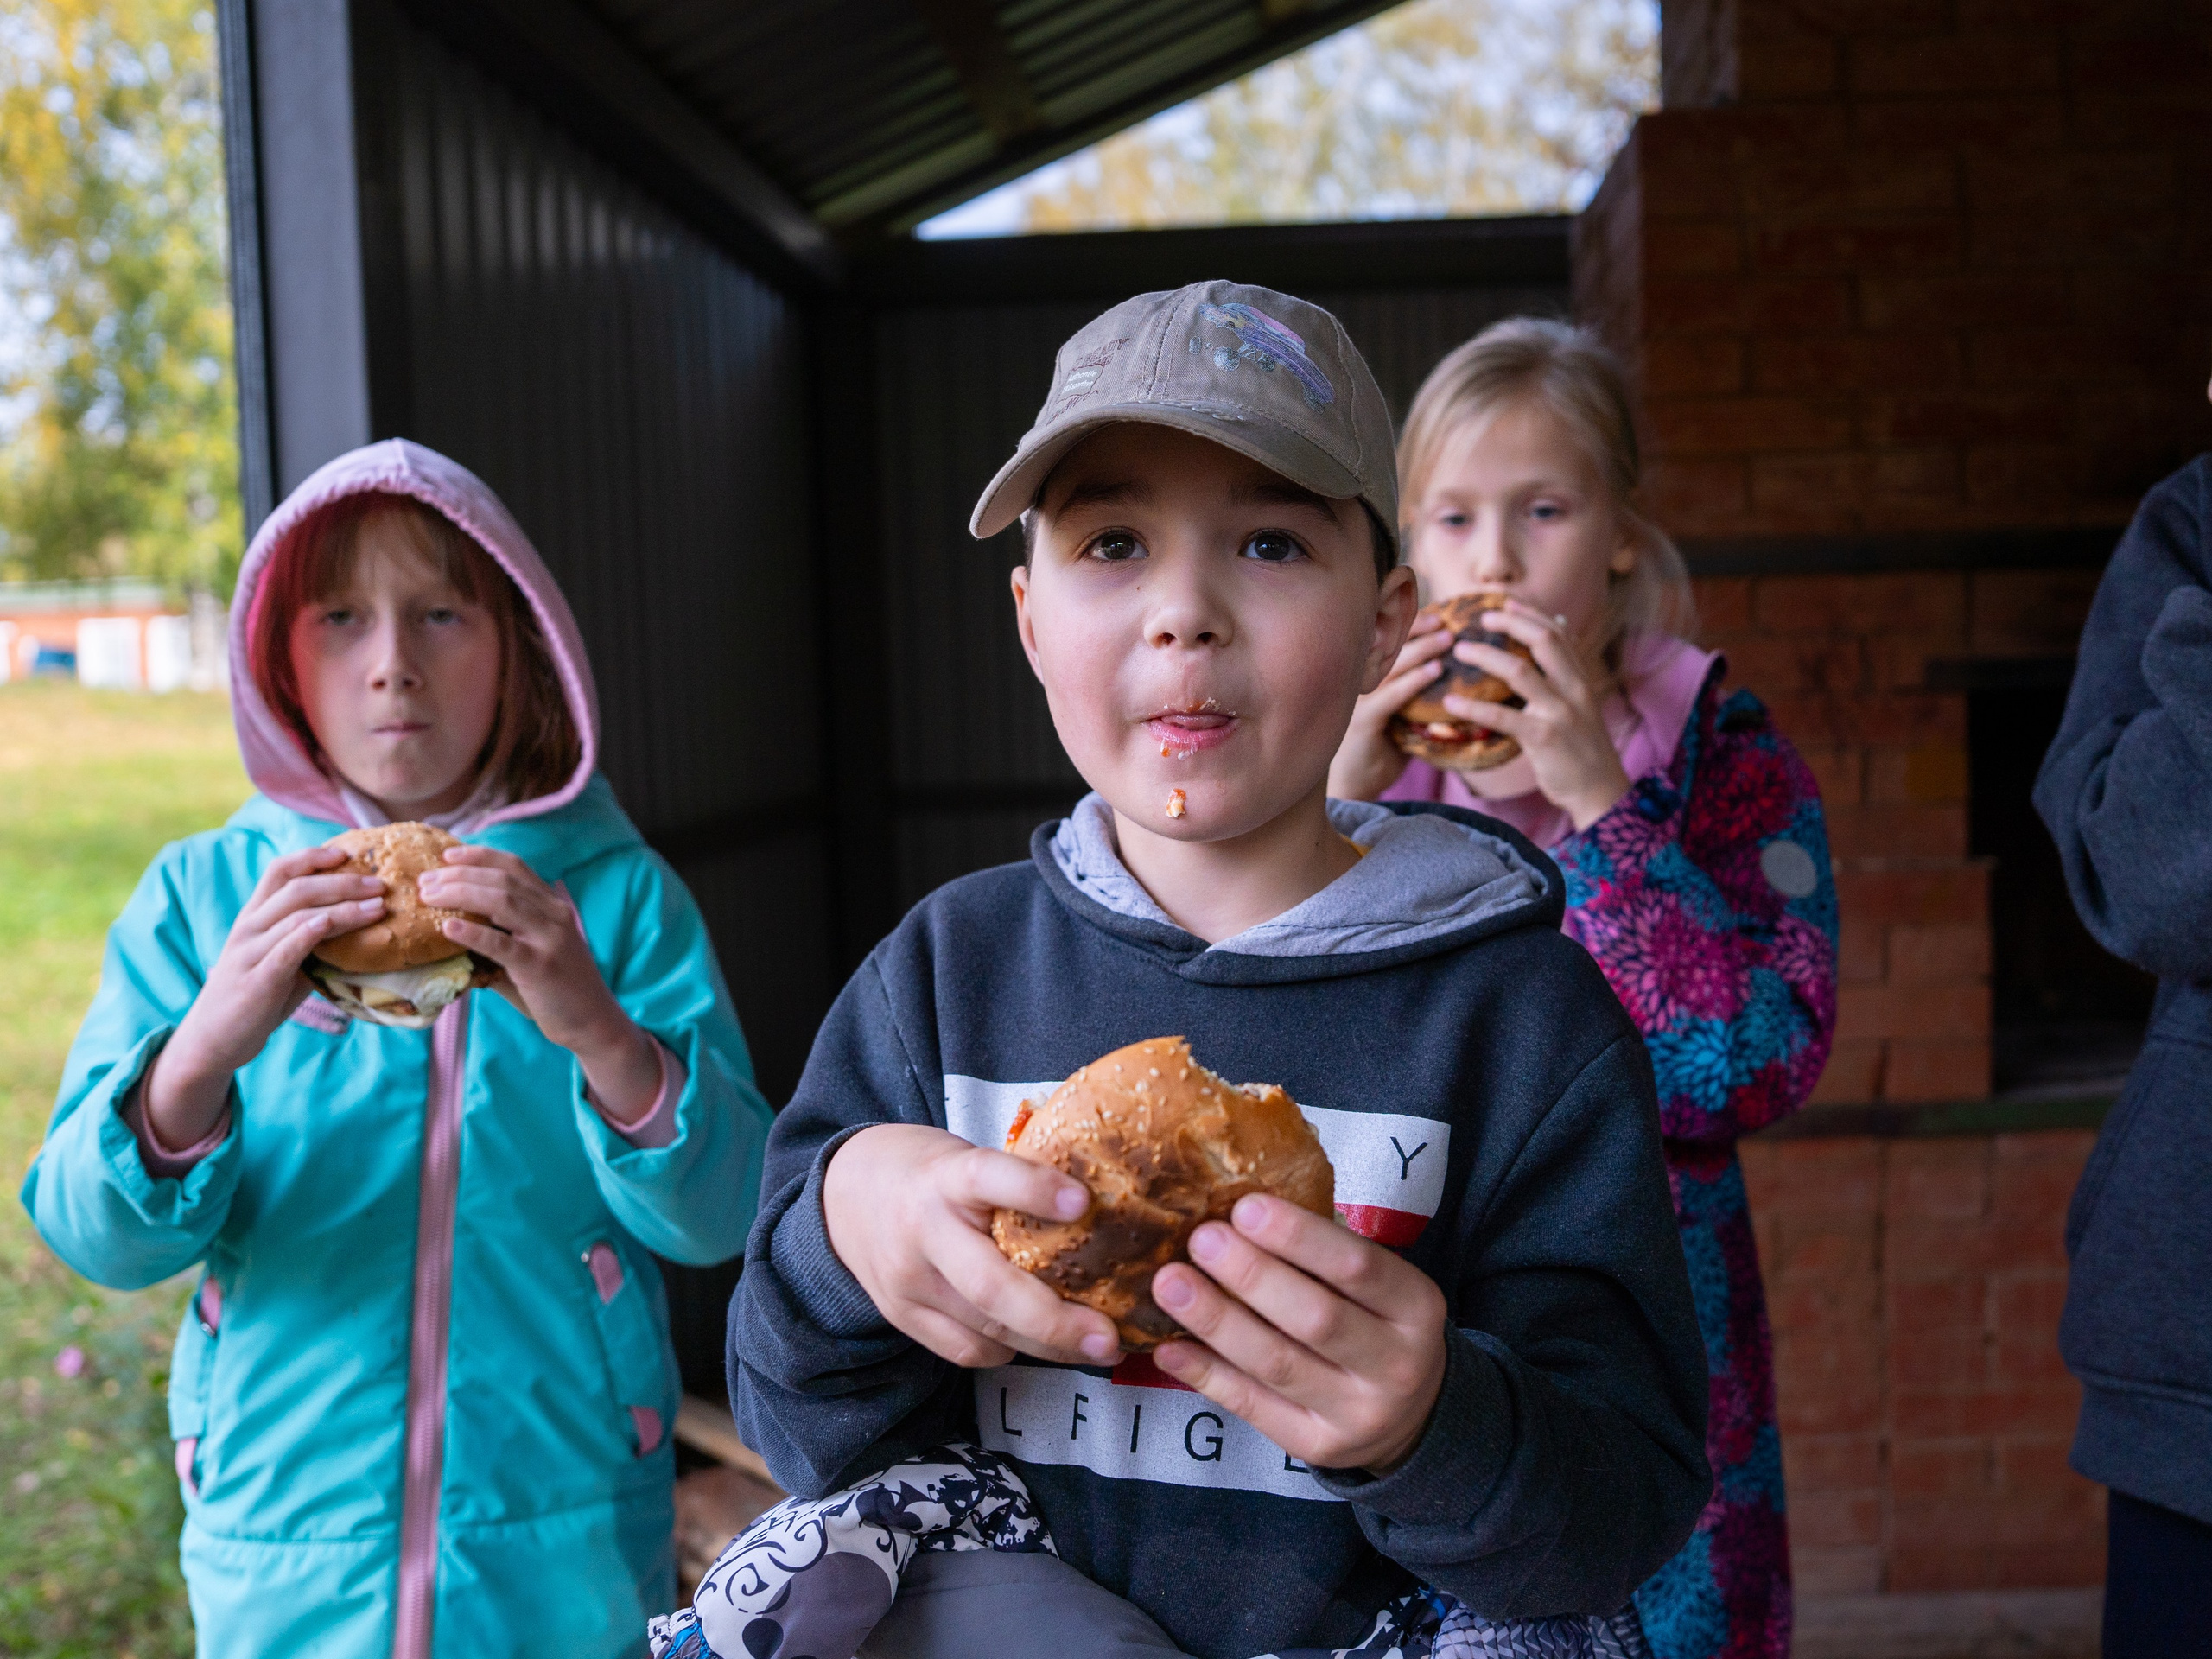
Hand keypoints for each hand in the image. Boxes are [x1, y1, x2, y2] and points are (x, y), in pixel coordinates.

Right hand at [148, 847, 387, 1146]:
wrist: (214, 1039)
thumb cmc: (256, 998)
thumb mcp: (285, 963)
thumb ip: (314, 944)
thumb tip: (366, 930)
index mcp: (254, 917)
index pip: (280, 871)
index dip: (313, 856)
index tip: (348, 852)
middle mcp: (250, 927)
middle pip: (297, 887)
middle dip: (342, 881)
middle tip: (380, 883)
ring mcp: (251, 952)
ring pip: (298, 914)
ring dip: (343, 906)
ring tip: (379, 906)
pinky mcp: (259, 979)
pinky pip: (288, 947)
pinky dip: (315, 931)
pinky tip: (341, 925)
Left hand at [418, 847, 659, 1117]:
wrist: (593, 1022)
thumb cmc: (557, 991)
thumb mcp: (532, 955)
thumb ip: (500, 941)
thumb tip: (450, 935)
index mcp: (553, 906)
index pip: (514, 866)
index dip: (479, 855)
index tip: (447, 854)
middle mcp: (554, 915)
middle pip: (502, 879)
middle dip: (459, 874)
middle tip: (425, 881)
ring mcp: (550, 938)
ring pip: (502, 901)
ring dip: (459, 893)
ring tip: (428, 897)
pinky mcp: (541, 966)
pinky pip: (501, 943)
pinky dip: (473, 932)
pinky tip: (447, 928)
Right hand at [822, 1124, 1123, 1369]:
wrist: (843, 1197)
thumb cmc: (930, 1173)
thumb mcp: (965, 1157)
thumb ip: (1014, 1182)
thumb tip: (1103, 1205)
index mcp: (945, 1177)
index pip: (987, 1177)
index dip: (1034, 1188)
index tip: (1083, 1201)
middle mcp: (923, 1230)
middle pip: (989, 1286)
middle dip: (1055, 1320)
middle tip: (1108, 1335)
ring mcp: (909, 1282)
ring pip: (985, 1329)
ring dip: (1048, 1346)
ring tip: (1097, 1346)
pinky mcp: (903, 1317)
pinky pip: (967, 1350)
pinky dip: (1009, 1350)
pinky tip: (1039, 1343)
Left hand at [1150, 1194, 1446, 1474]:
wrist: (1413, 1418)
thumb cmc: (1378, 1326)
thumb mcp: (1381, 1288)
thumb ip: (1326, 1257)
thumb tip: (1239, 1210)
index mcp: (1415, 1307)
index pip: (1357, 1267)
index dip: (1300, 1237)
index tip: (1245, 1207)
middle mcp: (1395, 1365)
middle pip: (1316, 1318)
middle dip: (1252, 1276)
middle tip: (1201, 1240)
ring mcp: (1356, 1413)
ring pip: (1277, 1364)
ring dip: (1217, 1321)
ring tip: (1170, 1285)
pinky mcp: (1317, 1447)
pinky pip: (1253, 1407)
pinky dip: (1207, 1374)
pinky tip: (1170, 1347)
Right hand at [1327, 612, 1457, 800]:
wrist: (1356, 784)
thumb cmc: (1382, 747)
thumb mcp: (1400, 715)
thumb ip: (1416, 695)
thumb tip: (1453, 675)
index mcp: (1364, 678)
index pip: (1386, 642)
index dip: (1410, 625)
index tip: (1438, 613)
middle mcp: (1358, 683)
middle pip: (1387, 646)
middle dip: (1417, 629)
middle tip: (1446, 620)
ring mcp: (1358, 701)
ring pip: (1392, 666)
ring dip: (1422, 650)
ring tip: (1448, 639)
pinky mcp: (1363, 721)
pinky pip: (1391, 696)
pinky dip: (1414, 681)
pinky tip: (1435, 671)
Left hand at [1449, 598, 1631, 829]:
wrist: (1600, 790)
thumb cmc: (1583, 747)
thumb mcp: (1581, 702)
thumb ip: (1566, 669)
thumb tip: (1559, 626)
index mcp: (1581, 678)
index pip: (1558, 633)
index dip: (1531, 613)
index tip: (1504, 602)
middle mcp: (1574, 688)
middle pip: (1543, 640)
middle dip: (1510, 623)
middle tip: (1480, 618)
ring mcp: (1559, 712)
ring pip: (1519, 671)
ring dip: (1485, 656)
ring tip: (1460, 650)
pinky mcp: (1543, 738)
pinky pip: (1502, 716)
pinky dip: (1473, 707)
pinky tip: (1450, 703)